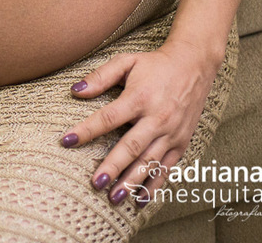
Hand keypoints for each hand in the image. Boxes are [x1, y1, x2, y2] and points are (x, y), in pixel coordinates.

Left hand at [60, 39, 222, 205]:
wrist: (195, 65)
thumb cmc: (155, 64)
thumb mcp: (126, 62)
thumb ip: (100, 77)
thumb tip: (75, 91)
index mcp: (139, 98)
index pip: (108, 118)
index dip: (86, 130)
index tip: (66, 141)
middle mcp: (156, 118)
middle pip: (131, 146)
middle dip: (113, 167)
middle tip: (96, 184)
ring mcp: (171, 132)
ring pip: (150, 162)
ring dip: (132, 182)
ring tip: (115, 198)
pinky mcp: (182, 142)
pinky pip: (167, 167)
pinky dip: (155, 184)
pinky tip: (141, 199)